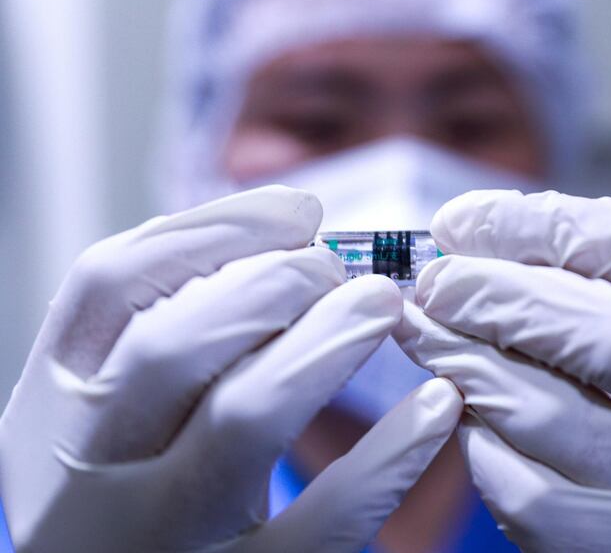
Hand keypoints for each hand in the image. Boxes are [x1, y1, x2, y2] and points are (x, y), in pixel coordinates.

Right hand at [0, 185, 462, 552]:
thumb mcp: (112, 416)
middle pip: (173, 343)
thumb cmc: (131, 491)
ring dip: (327, 344)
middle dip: (273, 283)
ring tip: (384, 304)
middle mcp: (87, 472)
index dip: (212, 230)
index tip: (297, 211)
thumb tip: (280, 246)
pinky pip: (326, 521)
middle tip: (338, 270)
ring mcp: (163, 536)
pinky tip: (437, 407)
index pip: (110, 283)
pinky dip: (389, 456)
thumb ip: (164, 337)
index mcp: (52, 408)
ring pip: (243, 419)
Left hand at [395, 190, 610, 551]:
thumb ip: (587, 271)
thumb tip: (468, 234)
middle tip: (432, 286)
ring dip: (465, 369)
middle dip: (492, 300)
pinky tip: (470, 418)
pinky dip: (481, 446)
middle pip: (600, 335)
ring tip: (428, 339)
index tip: (458, 223)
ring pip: (546, 419)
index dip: (533, 227)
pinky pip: (529, 497)